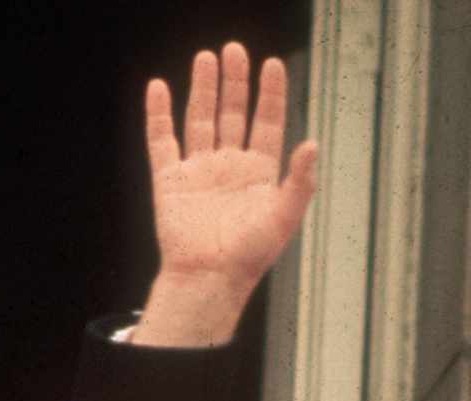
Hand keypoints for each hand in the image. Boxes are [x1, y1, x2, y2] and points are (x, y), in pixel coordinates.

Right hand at [135, 43, 318, 346]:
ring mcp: (199, 171)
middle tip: (235, 50)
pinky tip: (160, 87)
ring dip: (203, 89)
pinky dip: (158, 114)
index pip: (267, 123)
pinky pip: (162, 140)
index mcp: (259, 174)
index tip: (273, 65)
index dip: (271, 94)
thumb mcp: (285, 218)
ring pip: (200, 119)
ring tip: (207, 58)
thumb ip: (300, 180)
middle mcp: (229, 167)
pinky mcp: (170, 180)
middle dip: (235, 82)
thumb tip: (312, 143)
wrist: (209, 280)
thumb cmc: (249, 257)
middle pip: (232, 113)